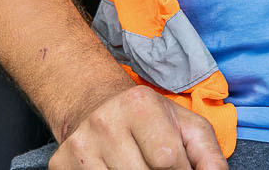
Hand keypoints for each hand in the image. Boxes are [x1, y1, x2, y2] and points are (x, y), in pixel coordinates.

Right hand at [49, 85, 226, 169]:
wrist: (94, 104)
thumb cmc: (148, 119)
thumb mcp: (184, 125)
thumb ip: (207, 154)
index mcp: (140, 105)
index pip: (166, 159)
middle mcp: (105, 121)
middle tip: (157, 169)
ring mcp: (80, 144)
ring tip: (139, 167)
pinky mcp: (61, 162)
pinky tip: (117, 169)